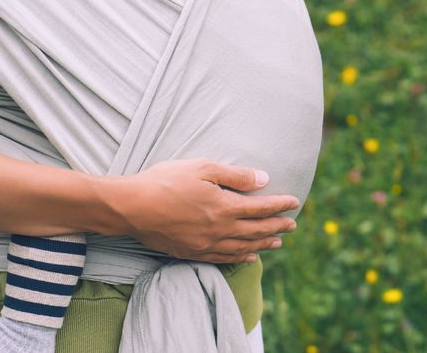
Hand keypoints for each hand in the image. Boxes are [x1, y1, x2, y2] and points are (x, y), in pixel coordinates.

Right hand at [107, 158, 299, 263]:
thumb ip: (235, 176)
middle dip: (277, 226)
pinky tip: (249, 256)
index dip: (280, 205)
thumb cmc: (165, 181)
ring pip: (243, 246)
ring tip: (278, 242)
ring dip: (263, 243)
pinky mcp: (192, 253)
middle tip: (293, 225)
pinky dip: (241, 257)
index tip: (295, 202)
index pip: (261, 208)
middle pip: (256, 229)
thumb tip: (264, 179)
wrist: (131, 207)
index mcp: (224, 207)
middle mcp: (220, 229)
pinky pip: (224, 258)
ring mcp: (206, 244)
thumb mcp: (202, 168)